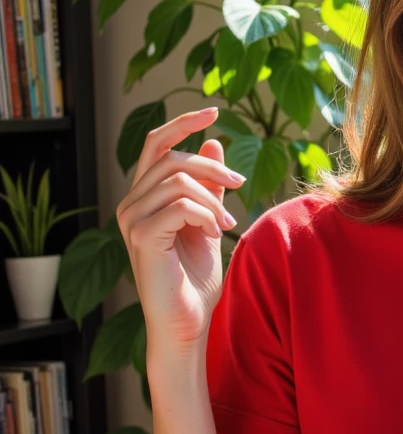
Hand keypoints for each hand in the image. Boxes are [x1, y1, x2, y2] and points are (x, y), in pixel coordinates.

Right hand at [116, 106, 246, 351]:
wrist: (187, 322)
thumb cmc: (196, 278)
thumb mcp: (209, 220)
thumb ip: (207, 185)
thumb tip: (212, 143)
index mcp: (143, 196)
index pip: (156, 142)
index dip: (183, 121)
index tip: (214, 111)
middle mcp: (130, 203)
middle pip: (172, 157)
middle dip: (213, 169)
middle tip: (240, 187)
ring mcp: (131, 219)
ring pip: (178, 179)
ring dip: (213, 198)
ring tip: (226, 222)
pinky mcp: (141, 236)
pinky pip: (180, 205)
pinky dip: (206, 214)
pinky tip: (216, 234)